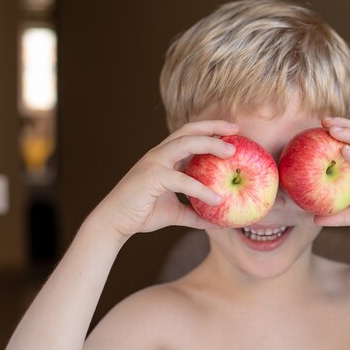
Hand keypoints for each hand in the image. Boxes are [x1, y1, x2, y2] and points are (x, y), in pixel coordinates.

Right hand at [92, 120, 238, 244]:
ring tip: (231, 151)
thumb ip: (195, 213)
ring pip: (186, 144)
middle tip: (236, 130)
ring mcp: (154, 162)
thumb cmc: (142, 214)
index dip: (211, 129)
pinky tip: (217, 199)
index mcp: (165, 158)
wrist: (114, 223)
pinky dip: (200, 188)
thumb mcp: (175, 213)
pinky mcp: (151, 177)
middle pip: (189, 131)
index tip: (233, 131)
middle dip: (213, 126)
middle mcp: (159, 154)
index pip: (190, 135)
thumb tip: (218, 222)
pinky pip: (182, 179)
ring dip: (210, 144)